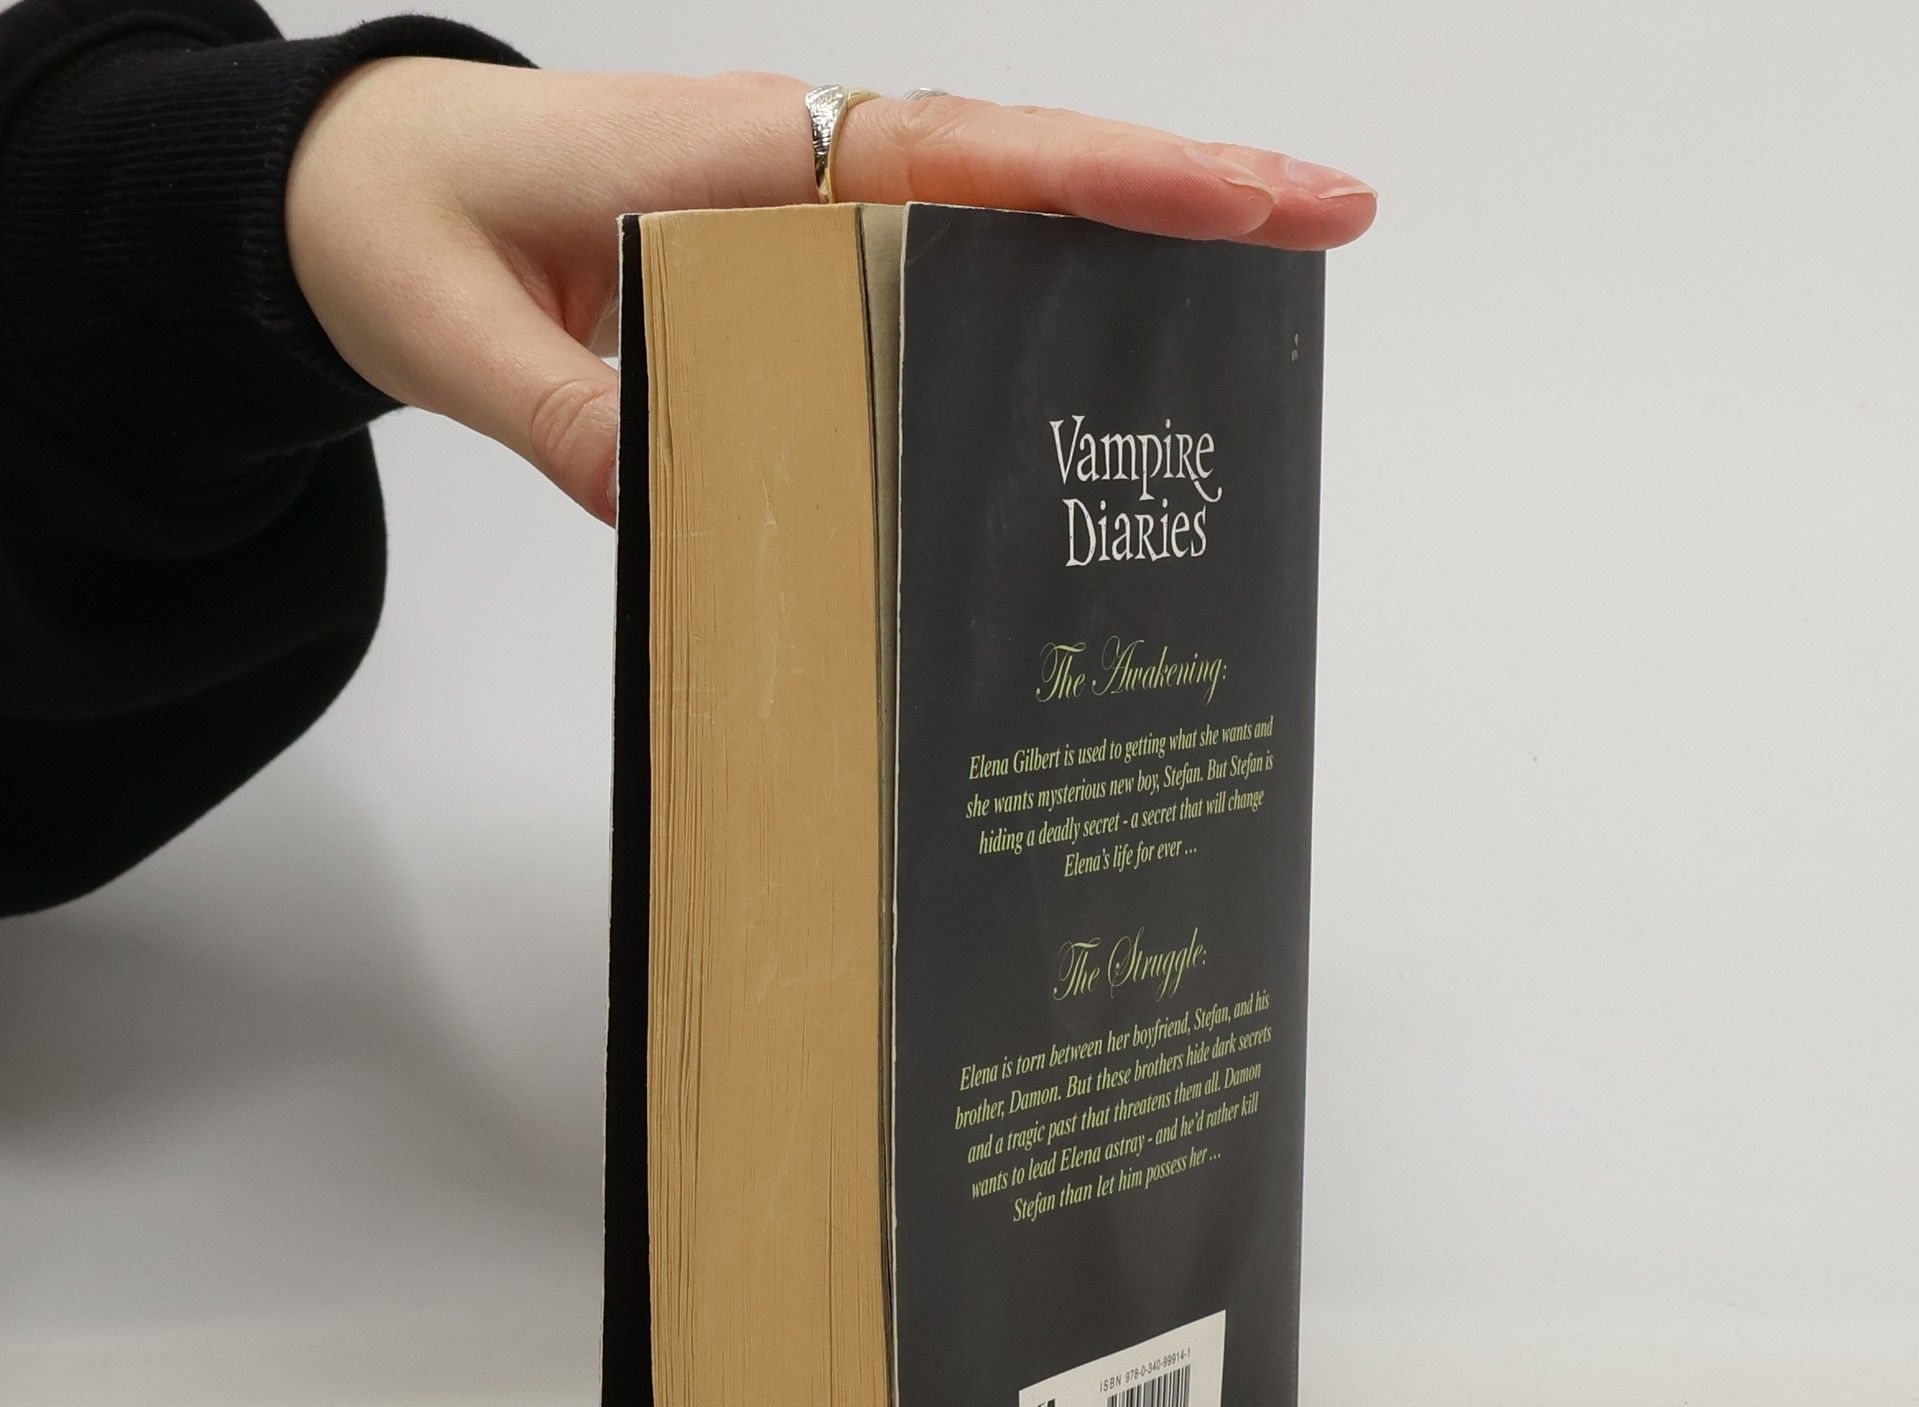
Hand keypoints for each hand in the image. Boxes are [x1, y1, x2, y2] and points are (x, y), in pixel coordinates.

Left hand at [287, 64, 1375, 525]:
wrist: (357, 186)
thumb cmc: (404, 220)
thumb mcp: (458, 330)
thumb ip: (575, 416)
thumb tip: (693, 507)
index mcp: (734, 160)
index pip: (950, 160)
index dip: (1101, 177)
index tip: (1242, 191)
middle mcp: (796, 167)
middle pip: (1020, 167)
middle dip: (1181, 188)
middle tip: (1334, 220)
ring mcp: (808, 206)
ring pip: (999, 207)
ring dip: (1135, 233)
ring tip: (1274, 273)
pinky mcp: (800, 254)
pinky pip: (939, 257)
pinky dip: (1041, 278)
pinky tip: (1110, 332)